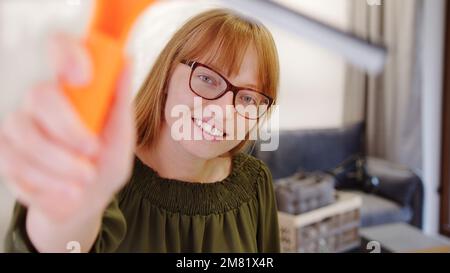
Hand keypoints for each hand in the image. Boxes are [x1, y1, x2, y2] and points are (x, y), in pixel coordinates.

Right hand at [0, 34, 135, 222]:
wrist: (85, 202)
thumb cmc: (104, 161)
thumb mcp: (121, 134)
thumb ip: (120, 100)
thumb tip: (127, 61)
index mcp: (74, 89)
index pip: (60, 49)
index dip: (67, 54)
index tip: (84, 77)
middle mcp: (42, 100)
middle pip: (40, 95)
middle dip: (68, 129)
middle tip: (92, 151)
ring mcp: (19, 125)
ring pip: (25, 134)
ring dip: (60, 163)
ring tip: (85, 178)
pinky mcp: (5, 152)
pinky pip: (14, 162)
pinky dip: (47, 182)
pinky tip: (68, 190)